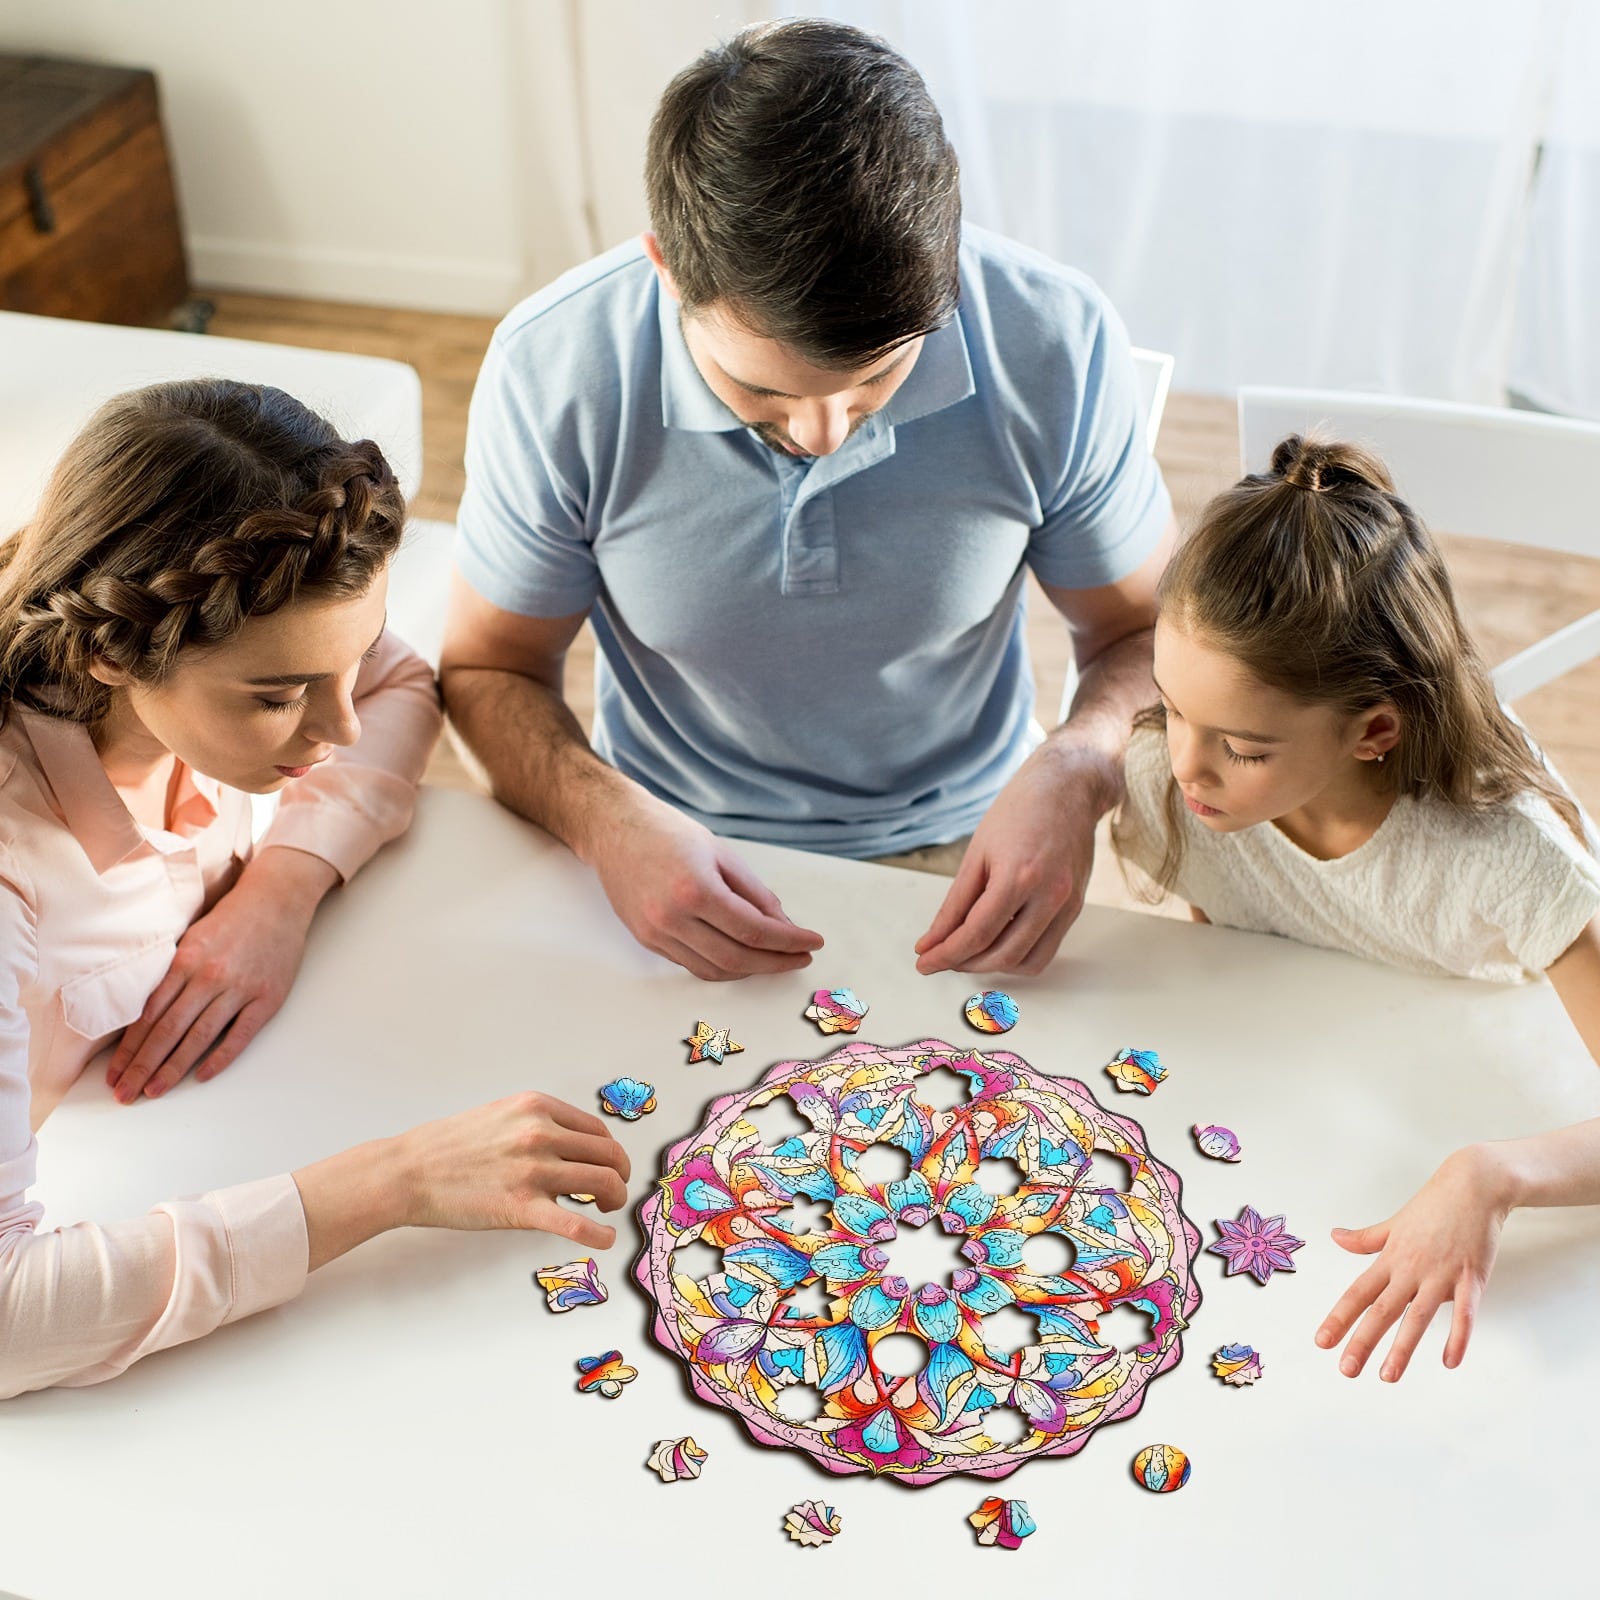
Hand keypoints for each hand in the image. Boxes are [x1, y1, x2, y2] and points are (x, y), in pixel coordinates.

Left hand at [107, 846, 336, 1102]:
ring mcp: (240, 989)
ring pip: (199, 1037)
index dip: (129, 1048)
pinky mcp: (267, 998)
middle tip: (125, 1094)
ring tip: (154, 1092)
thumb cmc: (231, 919)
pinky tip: (201, 1076)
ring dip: (173, 1068)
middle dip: (142, 1066)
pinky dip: (220, 1057)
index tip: (115, 1073)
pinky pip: (239, 1035)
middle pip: (168, 1031)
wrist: (277, 900)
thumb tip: (143, 1015)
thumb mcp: (191, 938)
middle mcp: (209, 977)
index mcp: (185, 961)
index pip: (149, 1015)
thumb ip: (171, 973)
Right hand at [393, 1094, 630, 1248]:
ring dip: (614, 1199)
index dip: (610, 1152)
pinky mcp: (521, 1208)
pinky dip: (599, 1236)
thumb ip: (538, 1124)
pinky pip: (576, 1224)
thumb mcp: (501, 1115)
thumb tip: (573, 1145)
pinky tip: (605, 1240)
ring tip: (606, 1210)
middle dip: (619, 1175)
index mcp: (537, 1108)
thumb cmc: (450, 1146)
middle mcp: (541, 1134)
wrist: (409, 1171)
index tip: (608, 1166)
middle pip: (608, 1155)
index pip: (597, 1130)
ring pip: (603, 1183)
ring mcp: (533, 1171)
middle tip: (613, 1192)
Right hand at [587, 791, 822, 980]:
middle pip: (737, 959)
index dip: (789, 942)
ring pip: (714, 970)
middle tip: (800, 957)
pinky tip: (741, 955)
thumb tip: (784, 926)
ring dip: (750, 970)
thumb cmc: (668, 833)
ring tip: (774, 958)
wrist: (614, 829)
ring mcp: (655, 932)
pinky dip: (721, 966)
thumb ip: (755, 894)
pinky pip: (692, 965)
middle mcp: (672, 917)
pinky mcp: (646, 940)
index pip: (754, 930)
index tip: (812, 943)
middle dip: (775, 963)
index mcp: (695, 889)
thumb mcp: (722, 854)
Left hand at [914, 742, 1108, 974]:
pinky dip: (1018, 956)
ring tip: (968, 953)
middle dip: (966, 963)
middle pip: (1002, 954)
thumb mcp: (977, 853)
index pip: (976, 934)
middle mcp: (1049, 895)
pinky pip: (1047, 950)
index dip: (946, 954)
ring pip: (1028, 962)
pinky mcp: (1075, 908)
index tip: (925, 962)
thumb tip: (933, 940)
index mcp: (1018, 876)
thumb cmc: (1020, 810)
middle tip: (941, 957)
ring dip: (993, 966)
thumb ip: (955, 904)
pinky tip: (997, 943)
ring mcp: (1067, 904)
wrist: (1067, 788)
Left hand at [1315, 1145, 1513, 1380]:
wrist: (1475, 1185)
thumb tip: (1335, 1236)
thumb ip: (1366, 1238)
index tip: (1322, 1341)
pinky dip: (1458, 1336)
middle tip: (1346, 1370)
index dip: (1338, 1318)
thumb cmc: (1434, 1205)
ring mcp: (1441, 1273)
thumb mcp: (1394, 1223)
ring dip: (1402, 1348)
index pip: (1358, 1293)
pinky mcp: (1472, 1277)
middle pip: (1381, 1310)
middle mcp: (1410, 1268)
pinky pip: (1465, 1312)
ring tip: (1388, 1375)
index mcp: (1390, 1258)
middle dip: (1362, 1341)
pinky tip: (1449, 1361)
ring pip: (1417, 1316)